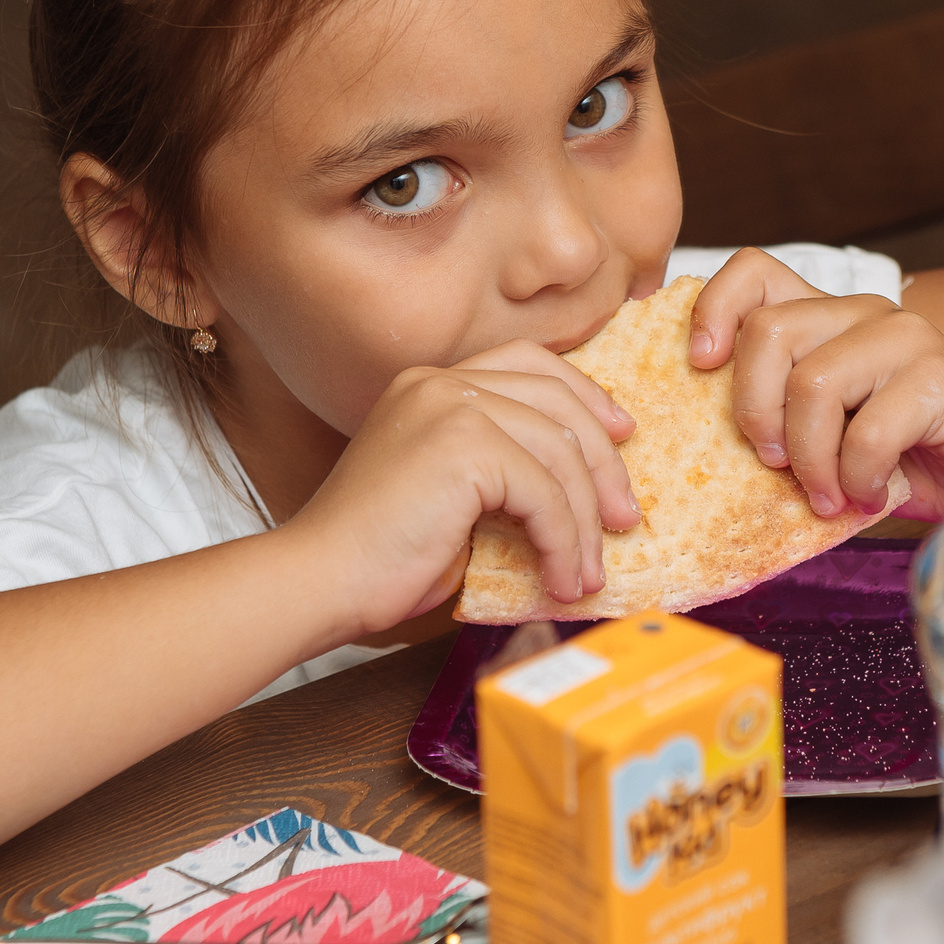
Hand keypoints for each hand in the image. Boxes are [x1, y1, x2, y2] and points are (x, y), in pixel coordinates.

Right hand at [289, 341, 640, 629]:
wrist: (320, 580)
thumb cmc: (379, 557)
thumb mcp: (449, 496)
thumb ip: (500, 472)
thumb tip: (579, 490)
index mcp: (431, 384)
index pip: (529, 362)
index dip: (585, 395)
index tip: (620, 436)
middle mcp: (440, 381)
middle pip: (557, 398)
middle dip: (603, 460)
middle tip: (624, 516)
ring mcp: (449, 406)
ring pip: (559, 450)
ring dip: (585, 519)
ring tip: (588, 570)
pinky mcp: (463, 444)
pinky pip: (544, 491)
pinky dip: (565, 542)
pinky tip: (561, 579)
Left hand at [690, 248, 943, 522]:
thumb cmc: (905, 465)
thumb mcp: (823, 439)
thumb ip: (778, 418)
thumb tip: (700, 432)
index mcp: (829, 321)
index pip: (756, 274)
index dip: (715, 309)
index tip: (700, 366)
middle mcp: (865, 315)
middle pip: (769, 332)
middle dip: (756, 412)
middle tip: (777, 466)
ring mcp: (905, 339)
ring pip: (812, 382)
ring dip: (811, 458)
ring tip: (831, 494)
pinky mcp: (938, 377)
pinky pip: (867, 430)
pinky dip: (858, 477)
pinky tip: (871, 494)